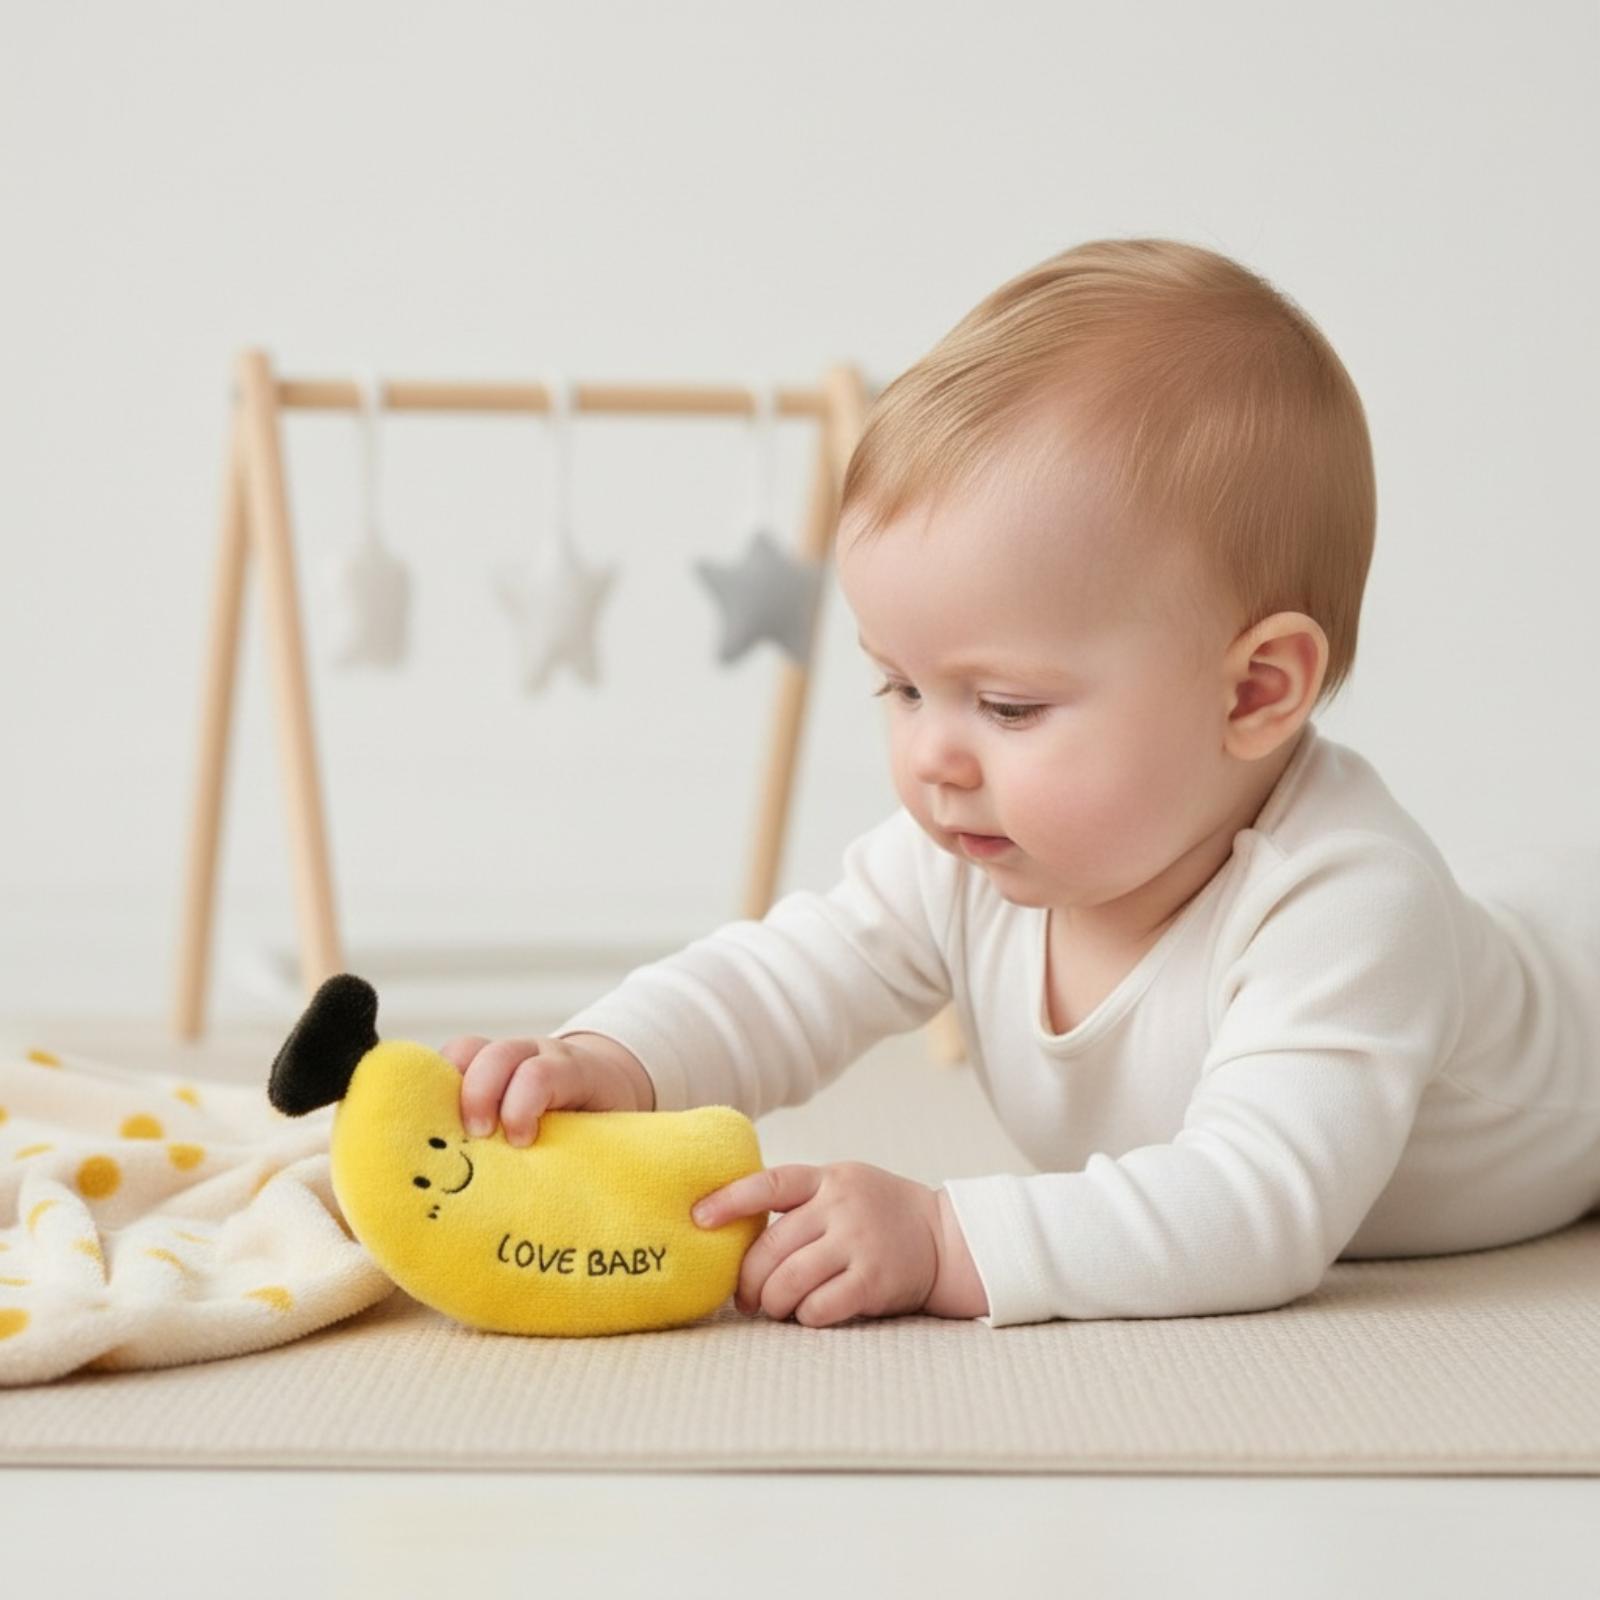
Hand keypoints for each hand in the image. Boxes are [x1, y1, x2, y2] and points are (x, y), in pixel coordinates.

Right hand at [439, 1031, 653, 1146]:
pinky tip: (425, 1122)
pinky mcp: (480, 1064)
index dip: (523, 1106)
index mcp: (573, 1070)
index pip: (542, 1074)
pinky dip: (433, 1088)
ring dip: (447, 1088)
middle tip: (478, 1136)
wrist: (604, 1082)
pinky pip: (448, 1063)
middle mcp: (535, 1053)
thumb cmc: (603, 1119)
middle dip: (480, 1094)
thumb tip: (573, 1206)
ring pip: (466, 1050)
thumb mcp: (607, 1133)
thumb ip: (589, 1152)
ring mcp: (505, 1055)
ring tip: (439, 1131)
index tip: (521, 1142)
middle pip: (499, 1054)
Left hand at [690, 1161, 942, 1327]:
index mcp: (827, 1179)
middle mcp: (841, 1205)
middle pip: (771, 1247)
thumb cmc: (877, 1214)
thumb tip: (730, 1228)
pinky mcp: (873, 1279)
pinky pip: (819, 1307)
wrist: (943, 1238)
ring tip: (775, 1308)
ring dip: (773, 1303)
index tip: (698, 1218)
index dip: (729, 1200)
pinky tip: (809, 1314)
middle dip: (748, 1279)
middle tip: (745, 1298)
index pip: (770, 1183)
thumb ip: (798, 1201)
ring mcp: (858, 1241)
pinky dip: (805, 1316)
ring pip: (789, 1281)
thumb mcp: (841, 1187)